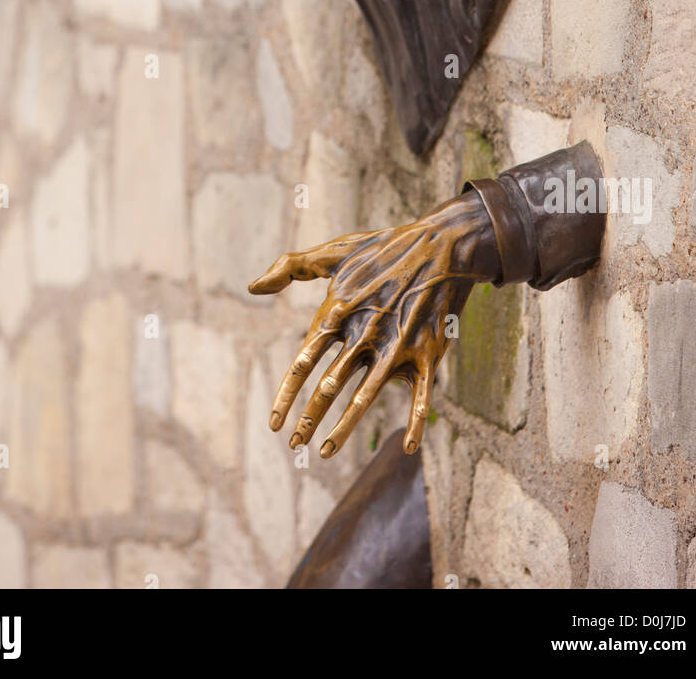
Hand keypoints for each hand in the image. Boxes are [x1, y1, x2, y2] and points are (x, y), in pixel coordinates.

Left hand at [248, 190, 498, 457]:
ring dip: (343, 427)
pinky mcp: (428, 352)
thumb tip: (253, 286)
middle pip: (329, 385)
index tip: (273, 422)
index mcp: (338, 310)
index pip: (303, 361)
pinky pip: (421, 395)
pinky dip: (417, 421)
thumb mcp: (335, 251)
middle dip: (309, 418)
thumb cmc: (383, 248)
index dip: (286, 395)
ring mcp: (397, 345)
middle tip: (294, 443)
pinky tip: (410, 447)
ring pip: (365, 396)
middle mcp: (364, 332)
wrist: (442, 245)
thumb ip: (291, 267)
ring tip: (324, 451)